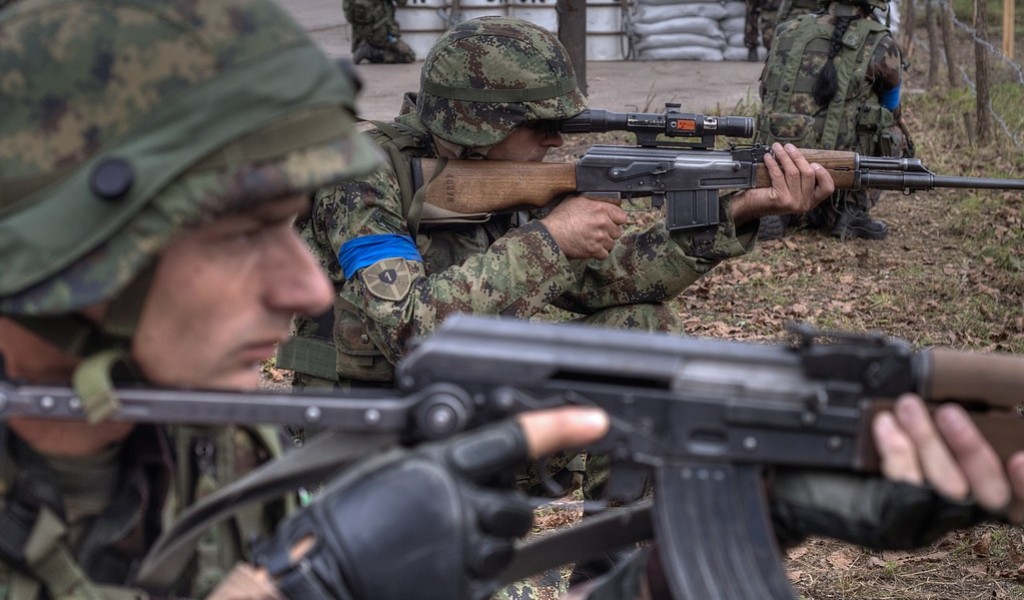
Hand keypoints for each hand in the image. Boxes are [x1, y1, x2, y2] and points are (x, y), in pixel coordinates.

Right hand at [257, 407, 608, 599]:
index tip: (594, 421)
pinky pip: (490, 577)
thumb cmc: (343, 520)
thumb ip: (438, 458)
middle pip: (520, 505)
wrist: (319, 578)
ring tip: (444, 540)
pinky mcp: (464, 589)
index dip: (560, 427)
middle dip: (504, 506)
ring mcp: (467, 553)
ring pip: (508, 543)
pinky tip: (439, 564)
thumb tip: (468, 451)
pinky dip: (473, 569)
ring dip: (489, 539)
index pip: (514, 439)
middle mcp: (463, 508)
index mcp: (443, 467)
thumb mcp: (390, 466)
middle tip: (468, 507)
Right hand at [540, 195, 627, 259]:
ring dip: (604, 243)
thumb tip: (598, 199)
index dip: (616, 219)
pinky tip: (591, 248)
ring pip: (612, 244)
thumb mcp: (575, 200)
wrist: (551, 234)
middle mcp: (603, 223)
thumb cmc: (560, 217)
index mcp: (600, 208)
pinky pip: (604, 254)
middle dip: (609, 232)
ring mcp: (599, 237)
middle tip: (599, 231)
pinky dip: (599, 253)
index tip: (611, 221)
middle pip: (617, 231)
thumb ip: (591, 201)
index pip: (622, 216)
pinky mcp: (594, 250)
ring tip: (594, 240)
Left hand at [731, 143, 834, 225]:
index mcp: (812, 201)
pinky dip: (773, 163)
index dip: (823, 173)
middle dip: (797, 156)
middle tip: (788, 146)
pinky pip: (779, 175)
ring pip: (793, 172)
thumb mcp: (791, 186)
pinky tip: (768, 157)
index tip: (813, 162)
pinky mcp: (781, 200)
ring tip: (776, 147)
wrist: (752, 206)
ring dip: (784, 156)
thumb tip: (801, 154)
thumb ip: (801, 175)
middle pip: (809, 174)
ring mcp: (793, 203)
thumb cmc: (772, 193)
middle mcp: (805, 204)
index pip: (828, 188)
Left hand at [770, 393, 1023, 550]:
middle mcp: (949, 515)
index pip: (1010, 499)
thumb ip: (929, 429)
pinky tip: (884, 426)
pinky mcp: (888, 522)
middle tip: (948, 410)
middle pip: (983, 492)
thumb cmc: (857, 458)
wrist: (798, 491)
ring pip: (943, 487)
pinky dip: (895, 452)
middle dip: (970, 447)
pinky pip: (900, 487)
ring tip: (907, 405)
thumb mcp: (902, 442)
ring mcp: (920, 522)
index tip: (1022, 456)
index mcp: (964, 495)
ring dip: (927, 441)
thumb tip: (940, 393)